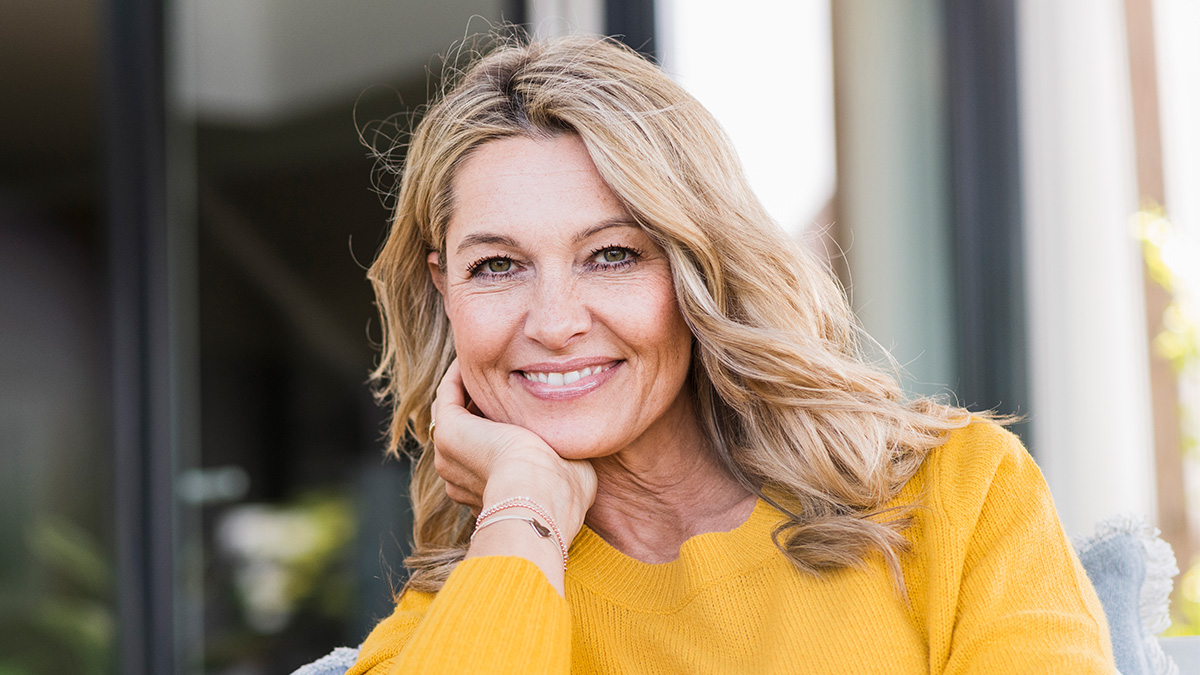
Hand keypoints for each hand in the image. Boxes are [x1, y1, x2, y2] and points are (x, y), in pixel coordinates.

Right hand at [430, 359, 596, 539]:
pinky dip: (459, 374)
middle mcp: (457, 475)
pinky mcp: (449, 431)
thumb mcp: (566, 472)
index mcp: (481, 489)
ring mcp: (448, 454)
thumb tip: (583, 444)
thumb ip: (565, 457)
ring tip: (486, 362)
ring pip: (453, 413)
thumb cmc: (561, 493)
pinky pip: (447, 394)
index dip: (498, 424)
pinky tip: (477, 356)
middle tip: (500, 377)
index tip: (518, 402)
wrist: (539, 496)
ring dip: (467, 387)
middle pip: (465, 431)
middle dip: (479, 405)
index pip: (484, 452)